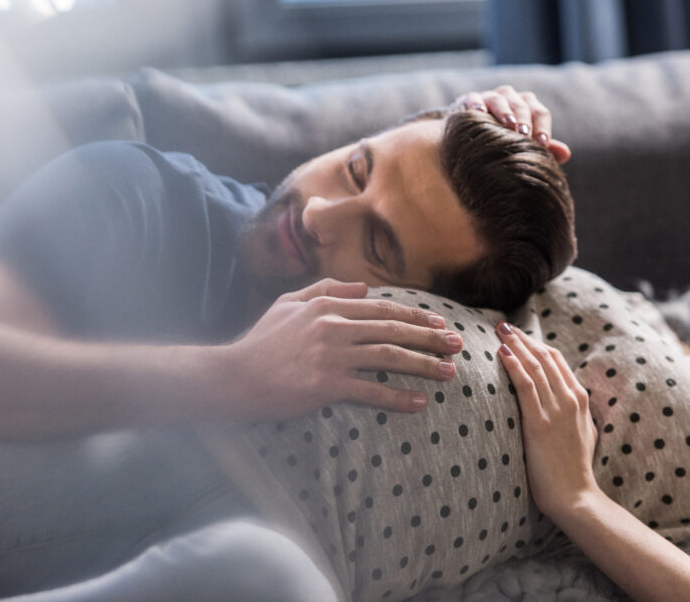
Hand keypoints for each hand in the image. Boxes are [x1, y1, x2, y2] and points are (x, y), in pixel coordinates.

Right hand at [215, 279, 462, 420]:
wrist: (232, 376)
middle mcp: (334, 327)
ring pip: (389, 358)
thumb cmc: (259, 342)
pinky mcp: (326, 385)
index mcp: (327, 306)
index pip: (382, 309)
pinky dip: (398, 397)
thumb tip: (362, 287)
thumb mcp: (287, 304)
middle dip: (430, 336)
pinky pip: (371, 391)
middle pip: (393, 331)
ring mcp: (331, 356)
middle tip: (457, 343)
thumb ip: (324, 289)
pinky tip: (419, 402)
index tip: (439, 322)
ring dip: (424, 365)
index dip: (415, 316)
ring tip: (448, 372)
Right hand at [452, 86, 571, 163]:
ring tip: (508, 124)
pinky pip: (472, 98)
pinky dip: (476, 103)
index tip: (543, 144)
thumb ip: (544, 149)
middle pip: (521, 104)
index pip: (540, 113)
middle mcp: (510, 99)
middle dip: (524, 119)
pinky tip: (479, 112)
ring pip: (499, 99)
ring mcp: (489, 98)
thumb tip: (566, 154)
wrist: (472, 140)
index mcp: (527, 107)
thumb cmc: (504, 142)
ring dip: (504, 111)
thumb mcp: (524, 147)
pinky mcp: (468, 101)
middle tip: (525, 135)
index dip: (543, 127)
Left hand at [496, 321, 598, 516]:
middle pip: (543, 357)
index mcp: (579, 399)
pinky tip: (502, 353)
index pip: (556, 360)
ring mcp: (555, 409)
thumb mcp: (583, 432)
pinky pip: (525, 385)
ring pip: (534, 366)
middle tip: (503, 325)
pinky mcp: (539, 423)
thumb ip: (574, 412)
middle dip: (522, 338)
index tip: (518, 334)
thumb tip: (562, 400)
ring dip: (515, 344)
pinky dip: (514, 365)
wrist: (575, 496)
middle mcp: (569, 398)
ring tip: (498, 331)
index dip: (535, 344)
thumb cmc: (574, 469)